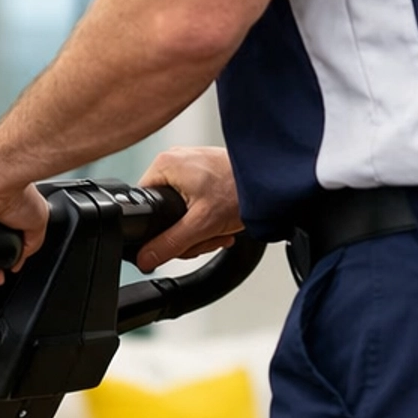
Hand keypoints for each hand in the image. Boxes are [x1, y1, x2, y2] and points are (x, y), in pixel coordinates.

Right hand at [134, 147, 242, 270]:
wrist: (273, 182)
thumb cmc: (242, 190)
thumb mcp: (201, 225)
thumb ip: (169, 245)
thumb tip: (146, 258)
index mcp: (165, 164)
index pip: (144, 206)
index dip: (158, 231)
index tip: (178, 239)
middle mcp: (175, 159)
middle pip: (163, 212)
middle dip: (186, 234)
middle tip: (204, 237)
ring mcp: (191, 164)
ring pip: (181, 211)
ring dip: (200, 230)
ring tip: (218, 230)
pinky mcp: (205, 171)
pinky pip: (194, 202)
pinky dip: (208, 217)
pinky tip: (221, 222)